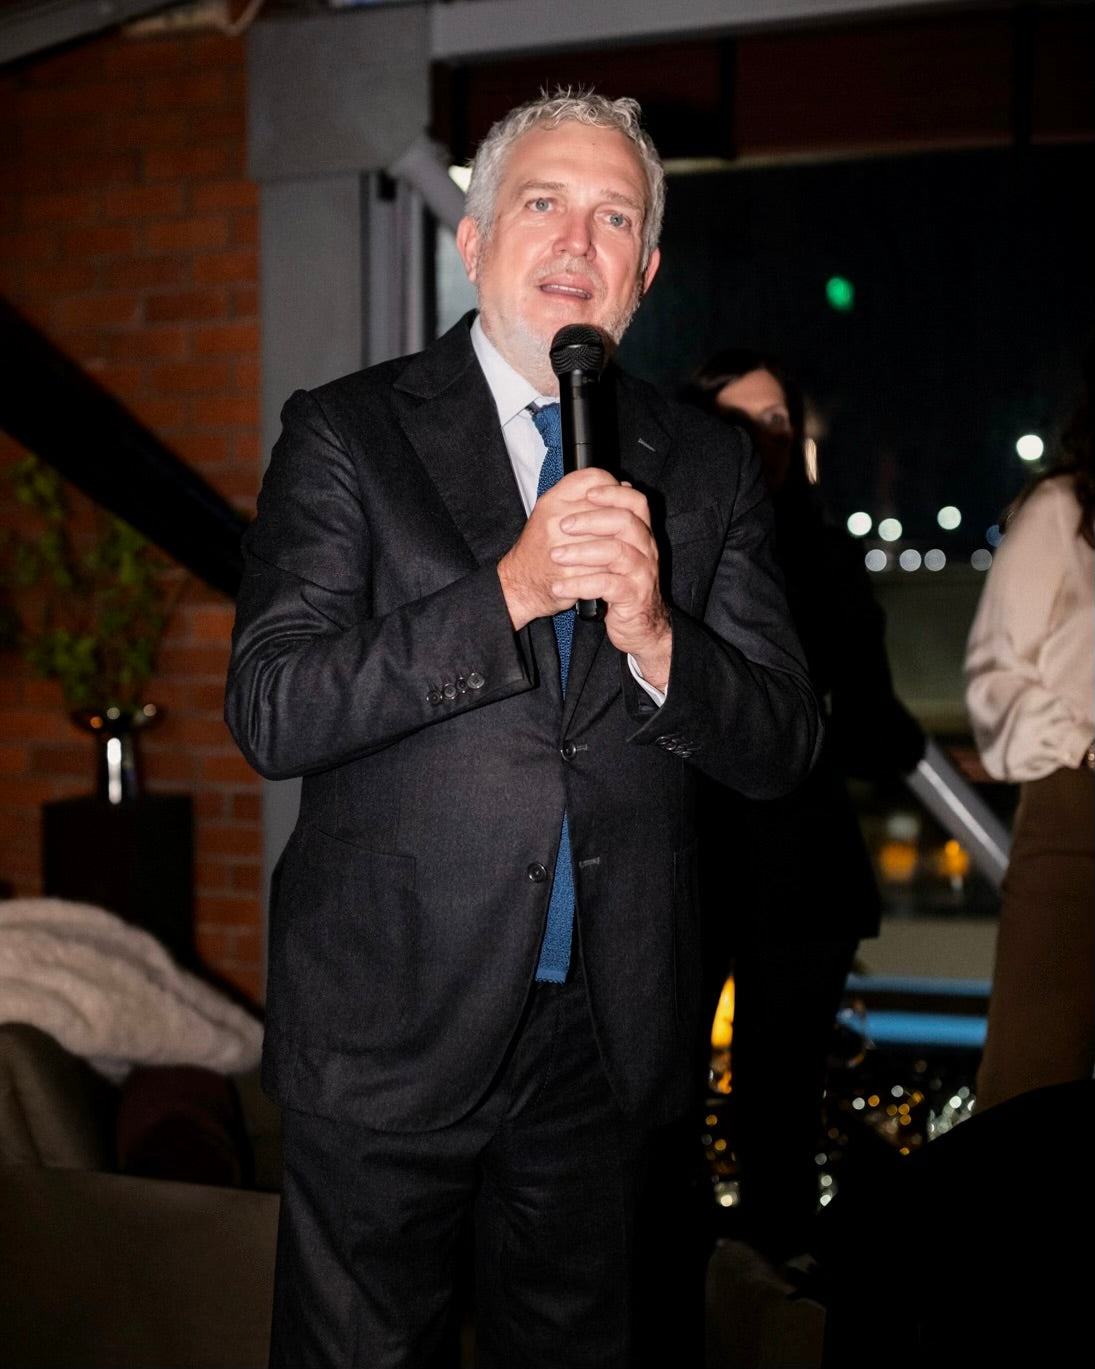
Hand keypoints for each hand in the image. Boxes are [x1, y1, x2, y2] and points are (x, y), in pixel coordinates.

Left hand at [515, 470, 670, 688]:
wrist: (639, 626)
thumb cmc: (619, 586)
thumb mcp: (611, 553)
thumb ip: (604, 525)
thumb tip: (589, 491)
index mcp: (640, 533)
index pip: (635, 502)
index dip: (612, 493)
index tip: (587, 493)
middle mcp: (646, 549)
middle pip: (625, 521)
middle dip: (590, 519)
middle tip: (562, 526)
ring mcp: (642, 573)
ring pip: (616, 552)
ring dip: (581, 552)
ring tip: (556, 556)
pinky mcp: (634, 597)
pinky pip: (608, 585)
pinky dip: (581, 584)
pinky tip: (560, 587)